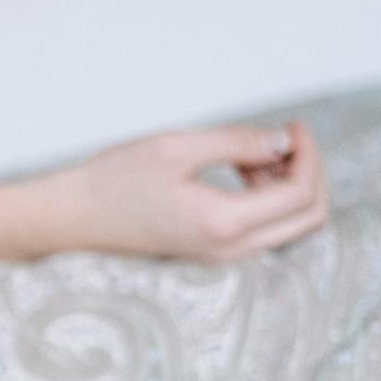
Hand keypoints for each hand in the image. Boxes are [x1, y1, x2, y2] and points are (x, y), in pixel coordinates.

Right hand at [41, 120, 329, 261]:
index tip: (292, 125)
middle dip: (309, 173)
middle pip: (308, 218)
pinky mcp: (210, 252)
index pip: (300, 193)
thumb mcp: (177, 147)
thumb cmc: (115, 179)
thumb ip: (238, 142)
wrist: (71, 217)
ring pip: (289, 226)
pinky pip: (263, 230)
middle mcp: (229, 248)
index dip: (308, 154)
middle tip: (286, 140)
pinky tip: (240, 172)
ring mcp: (220, 255)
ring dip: (287, 185)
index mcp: (224, 222)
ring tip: (252, 154)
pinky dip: (268, 199)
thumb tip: (283, 141)